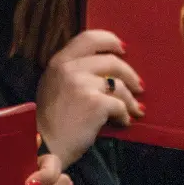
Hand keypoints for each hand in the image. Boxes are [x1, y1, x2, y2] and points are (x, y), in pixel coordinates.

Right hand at [36, 30, 144, 167]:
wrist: (45, 146)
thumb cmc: (50, 120)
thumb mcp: (53, 85)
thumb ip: (72, 71)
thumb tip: (104, 69)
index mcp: (59, 62)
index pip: (89, 38)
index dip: (110, 41)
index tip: (123, 49)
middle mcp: (70, 68)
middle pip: (111, 61)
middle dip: (130, 74)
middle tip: (138, 86)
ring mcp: (83, 85)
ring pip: (120, 85)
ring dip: (130, 99)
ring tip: (134, 109)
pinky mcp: (95, 103)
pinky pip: (120, 105)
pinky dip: (125, 115)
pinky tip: (123, 122)